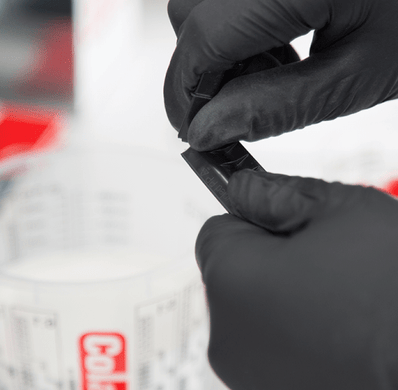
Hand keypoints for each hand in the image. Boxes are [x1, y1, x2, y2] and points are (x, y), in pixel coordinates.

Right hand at [164, 0, 397, 149]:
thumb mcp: (359, 75)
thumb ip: (276, 106)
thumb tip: (209, 128)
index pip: (203, 37)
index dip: (185, 91)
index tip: (192, 124)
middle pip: (188, 10)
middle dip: (200, 66)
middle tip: (242, 92)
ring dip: (215, 32)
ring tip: (272, 48)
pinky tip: (266, 10)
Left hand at [196, 170, 397, 388]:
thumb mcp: (338, 210)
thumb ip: (275, 193)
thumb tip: (241, 188)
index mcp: (231, 280)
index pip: (217, 231)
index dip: (253, 221)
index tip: (288, 223)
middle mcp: (226, 337)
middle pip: (233, 274)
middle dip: (268, 259)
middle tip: (326, 261)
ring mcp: (250, 379)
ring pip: (254, 312)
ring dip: (284, 299)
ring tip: (342, 301)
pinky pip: (274, 348)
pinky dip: (297, 336)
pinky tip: (342, 335)